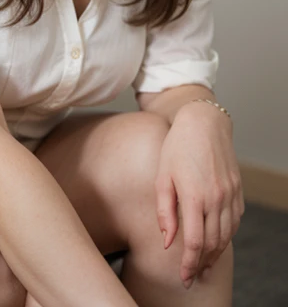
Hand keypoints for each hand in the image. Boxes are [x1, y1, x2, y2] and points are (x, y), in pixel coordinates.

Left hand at [154, 102, 244, 288]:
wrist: (204, 123)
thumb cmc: (177, 147)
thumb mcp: (162, 177)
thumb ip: (165, 211)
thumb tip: (168, 242)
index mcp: (195, 196)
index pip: (194, 242)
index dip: (189, 264)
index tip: (184, 277)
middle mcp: (216, 198)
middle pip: (212, 244)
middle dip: (202, 263)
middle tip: (192, 275)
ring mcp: (230, 195)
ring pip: (226, 236)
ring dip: (215, 253)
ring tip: (203, 263)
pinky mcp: (237, 190)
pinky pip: (234, 221)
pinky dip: (226, 236)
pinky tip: (216, 241)